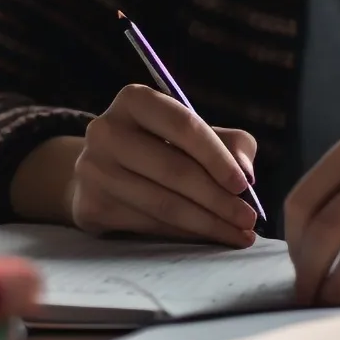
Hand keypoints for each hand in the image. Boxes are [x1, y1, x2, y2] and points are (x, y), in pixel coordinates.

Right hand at [66, 84, 259, 246]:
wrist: (103, 171)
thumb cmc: (161, 147)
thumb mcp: (195, 134)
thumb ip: (230, 143)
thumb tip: (246, 171)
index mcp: (134, 100)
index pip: (183, 125)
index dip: (217, 157)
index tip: (245, 185)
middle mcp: (105, 130)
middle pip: (173, 169)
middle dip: (218, 199)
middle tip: (249, 219)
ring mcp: (92, 169)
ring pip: (162, 204)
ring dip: (207, 224)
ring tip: (238, 234)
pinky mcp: (90, 205)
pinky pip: (148, 225)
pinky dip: (185, 235)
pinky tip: (208, 238)